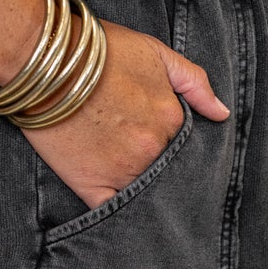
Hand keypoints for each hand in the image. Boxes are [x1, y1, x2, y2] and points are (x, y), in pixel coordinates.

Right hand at [0, 0, 228, 211]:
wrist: (45, 59)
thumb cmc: (99, 50)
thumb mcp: (156, 52)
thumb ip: (195, 82)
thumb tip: (221, 114)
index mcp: (172, 119)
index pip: (185, 144)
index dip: (172, 143)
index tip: (158, 141)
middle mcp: (153, 149)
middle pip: (167, 170)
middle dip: (160, 168)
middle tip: (140, 161)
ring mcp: (124, 171)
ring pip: (146, 192)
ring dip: (143, 190)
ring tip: (126, 181)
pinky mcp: (93, 186)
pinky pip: (114, 212)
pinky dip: (120, 215)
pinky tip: (123, 217)